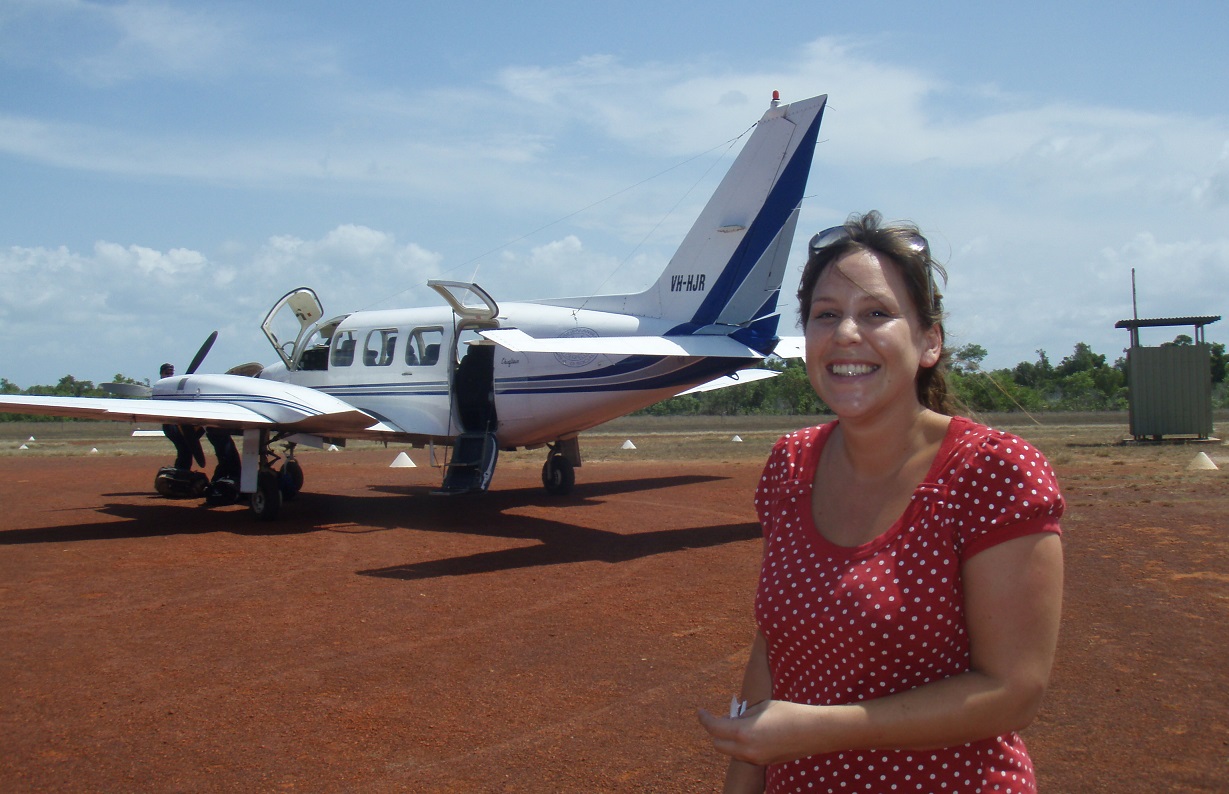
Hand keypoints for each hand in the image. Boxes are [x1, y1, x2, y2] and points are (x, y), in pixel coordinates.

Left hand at [698, 699, 823, 766]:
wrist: (814, 732)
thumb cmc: (789, 713)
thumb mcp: (761, 707)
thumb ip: (743, 714)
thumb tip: (733, 719)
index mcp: (743, 732)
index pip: (714, 728)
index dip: (704, 718)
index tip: (701, 711)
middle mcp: (746, 750)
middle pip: (718, 744)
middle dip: (716, 731)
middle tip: (722, 717)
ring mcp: (756, 759)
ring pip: (731, 751)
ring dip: (729, 738)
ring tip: (740, 722)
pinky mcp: (765, 762)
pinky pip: (745, 754)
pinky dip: (742, 744)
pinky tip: (753, 733)